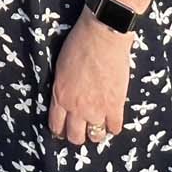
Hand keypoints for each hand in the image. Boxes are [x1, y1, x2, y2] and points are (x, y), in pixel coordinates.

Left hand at [48, 9, 132, 145]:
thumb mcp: (61, 67)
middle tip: (81, 130)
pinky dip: (114, 126)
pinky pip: (115, 128)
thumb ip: (63, 87)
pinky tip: (113, 120)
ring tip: (98, 127)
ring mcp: (96, 109)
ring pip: (95, 136)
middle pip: (75, 137)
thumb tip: (66, 96)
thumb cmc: (79, 43)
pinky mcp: (115, 105)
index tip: (63, 130)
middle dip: (77, 136)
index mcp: (60, 96)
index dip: (60, 130)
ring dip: (96, 133)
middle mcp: (76, 107)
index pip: (56, 125)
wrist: (102, 35)